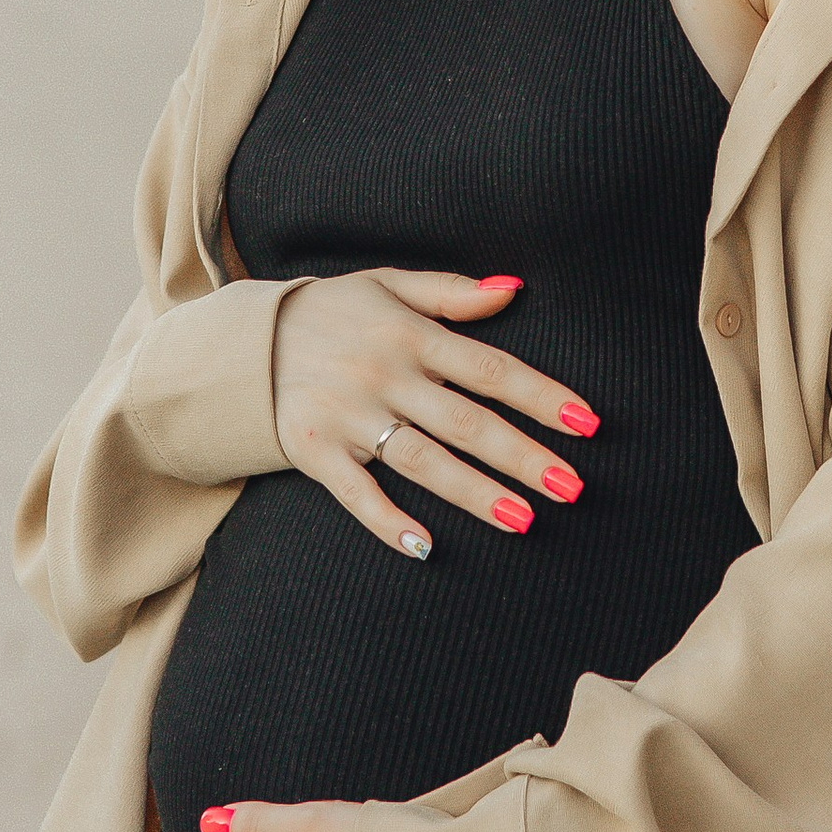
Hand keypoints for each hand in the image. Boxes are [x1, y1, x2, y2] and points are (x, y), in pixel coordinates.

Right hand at [271, 268, 597, 561]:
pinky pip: (355, 493)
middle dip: (522, 456)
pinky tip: (425, 546)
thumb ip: (452, 292)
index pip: (490, 369)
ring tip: (524, 520)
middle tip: (572, 487)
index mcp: (410, 335)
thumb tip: (514, 290)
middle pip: (465, 422)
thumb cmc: (332, 311)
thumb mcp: (389, 285)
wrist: (245, 340)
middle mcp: (385, 377)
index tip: (586, 422)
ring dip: (474, 492)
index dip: (541, 395)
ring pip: (422, 462)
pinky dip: (387, 521)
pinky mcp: (316, 452)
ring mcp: (350, 417)